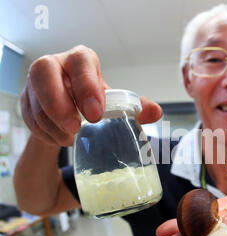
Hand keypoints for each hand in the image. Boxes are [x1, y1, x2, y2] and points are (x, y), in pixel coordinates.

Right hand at [21, 45, 161, 146]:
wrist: (71, 108)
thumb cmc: (95, 100)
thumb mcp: (113, 101)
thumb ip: (134, 107)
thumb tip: (156, 113)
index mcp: (81, 60)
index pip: (80, 62)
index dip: (86, 86)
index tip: (95, 115)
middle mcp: (56, 64)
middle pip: (44, 72)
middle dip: (58, 104)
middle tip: (75, 130)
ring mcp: (37, 82)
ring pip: (35, 99)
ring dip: (52, 124)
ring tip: (70, 140)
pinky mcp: (27, 99)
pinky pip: (29, 116)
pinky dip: (43, 132)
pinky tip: (58, 139)